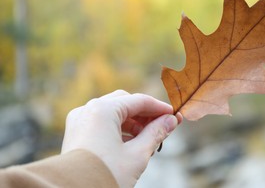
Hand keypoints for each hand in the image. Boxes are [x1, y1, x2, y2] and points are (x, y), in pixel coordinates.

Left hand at [61, 90, 181, 186]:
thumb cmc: (104, 176)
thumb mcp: (137, 155)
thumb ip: (156, 133)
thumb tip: (171, 121)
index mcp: (102, 110)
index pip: (139, 101)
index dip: (159, 108)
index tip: (175, 116)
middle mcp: (88, 109)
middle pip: (125, 103)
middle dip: (145, 114)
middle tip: (163, 126)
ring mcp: (80, 120)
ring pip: (113, 112)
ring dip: (133, 123)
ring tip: (149, 139)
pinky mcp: (76, 132)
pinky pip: (102, 123)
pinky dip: (119, 129)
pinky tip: (131, 143)